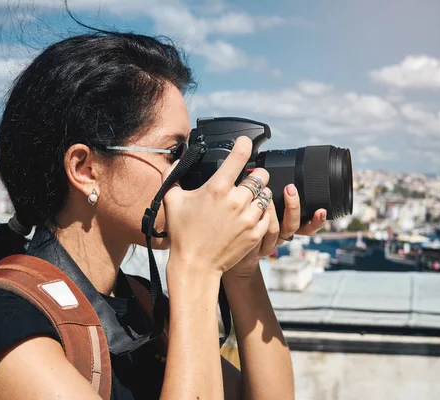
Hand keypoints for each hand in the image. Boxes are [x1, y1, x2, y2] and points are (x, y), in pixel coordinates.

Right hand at [162, 136, 271, 278]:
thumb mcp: (171, 201)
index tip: (246, 142)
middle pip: (261, 176)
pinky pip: (268, 215)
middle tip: (248, 180)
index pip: (239, 157)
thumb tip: (176, 161)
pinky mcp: (256, 233)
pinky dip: (261, 213)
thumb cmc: (182, 234)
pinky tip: (250, 216)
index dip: (244, 144)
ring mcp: (248, 217)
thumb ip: (171, 176)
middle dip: (256, 175)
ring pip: (266, 195)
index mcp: (217, 188)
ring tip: (248, 201)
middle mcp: (236, 200)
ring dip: (259, 195)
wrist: (196, 266)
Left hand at [224, 183, 326, 279]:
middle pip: (293, 226)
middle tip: (291, 189)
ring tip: (266, 195)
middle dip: (293, 206)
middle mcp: (279, 238)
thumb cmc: (254, 232)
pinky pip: (256, 235)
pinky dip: (256, 222)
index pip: (307, 228)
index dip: (316, 221)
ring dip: (271, 210)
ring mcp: (266, 244)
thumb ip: (275, 201)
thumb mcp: (270, 217)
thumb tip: (282, 180)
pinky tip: (253, 212)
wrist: (240, 257)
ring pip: (274, 229)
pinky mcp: (252, 248)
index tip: (321, 210)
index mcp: (287, 231)